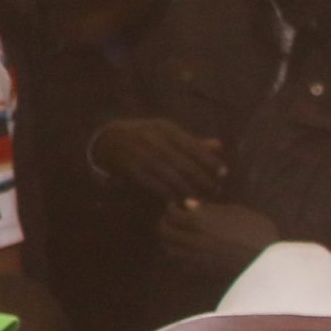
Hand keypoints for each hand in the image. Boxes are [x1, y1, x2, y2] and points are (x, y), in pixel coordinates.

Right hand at [95, 118, 226, 200]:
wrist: (108, 139)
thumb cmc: (146, 136)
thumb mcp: (166, 133)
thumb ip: (192, 142)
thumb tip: (219, 146)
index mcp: (166, 129)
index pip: (194, 146)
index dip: (210, 161)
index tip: (223, 173)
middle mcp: (155, 140)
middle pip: (185, 164)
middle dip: (203, 180)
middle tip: (215, 191)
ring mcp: (143, 156)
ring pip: (172, 177)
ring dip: (188, 192)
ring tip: (201, 201)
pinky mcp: (133, 170)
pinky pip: (156, 185)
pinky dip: (169, 195)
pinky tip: (180, 202)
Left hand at [160, 199, 279, 277]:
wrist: (269, 261)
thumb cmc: (257, 231)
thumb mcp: (238, 212)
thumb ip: (210, 208)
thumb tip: (189, 204)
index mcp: (200, 221)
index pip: (171, 213)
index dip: (171, 208)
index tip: (176, 205)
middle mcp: (192, 239)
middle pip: (164, 232)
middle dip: (165, 223)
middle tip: (172, 220)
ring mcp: (196, 257)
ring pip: (169, 249)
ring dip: (169, 241)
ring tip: (177, 235)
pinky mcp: (202, 271)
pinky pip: (181, 264)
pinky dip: (180, 257)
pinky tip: (188, 252)